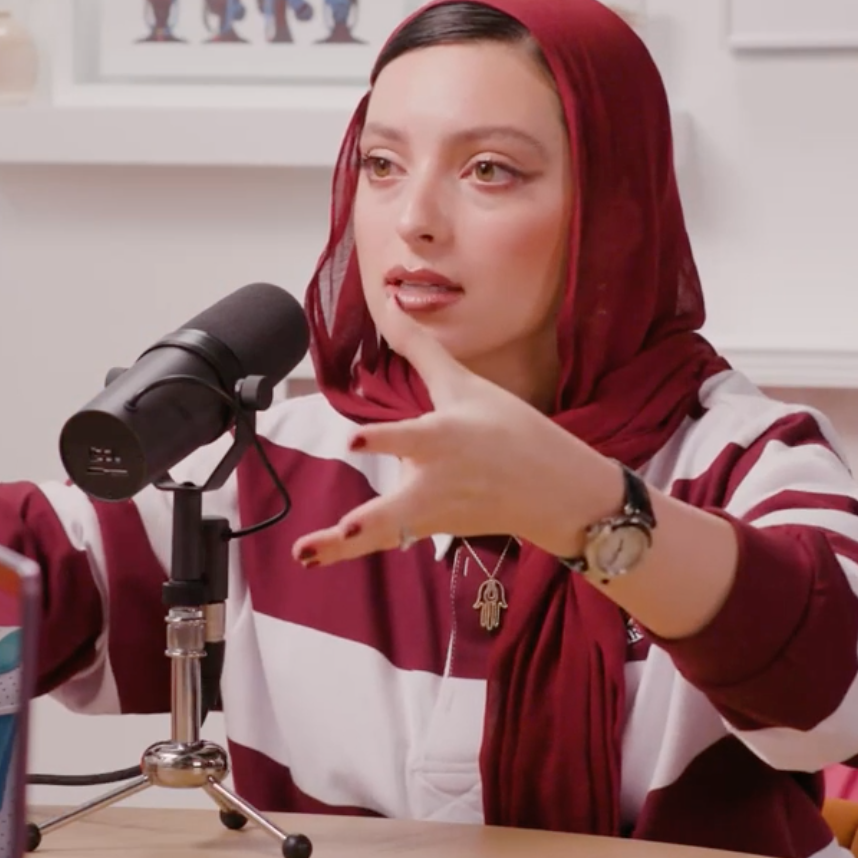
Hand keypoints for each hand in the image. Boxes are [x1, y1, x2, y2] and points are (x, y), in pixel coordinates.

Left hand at [290, 325, 616, 565]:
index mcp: (444, 439)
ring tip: (304, 555)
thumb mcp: (466, 385)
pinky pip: (388, 537)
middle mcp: (436, 481)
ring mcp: (432, 512)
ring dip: (343, 549)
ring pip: (383, 532)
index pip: (411, 439)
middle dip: (367, 523)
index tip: (354, 441)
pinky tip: (315, 556)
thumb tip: (391, 302)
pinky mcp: (430, 529)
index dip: (383, 440)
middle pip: (396, 509)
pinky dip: (355, 549)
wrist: (553, 491)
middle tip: (342, 530)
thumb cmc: (510, 430)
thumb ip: (421, 349)